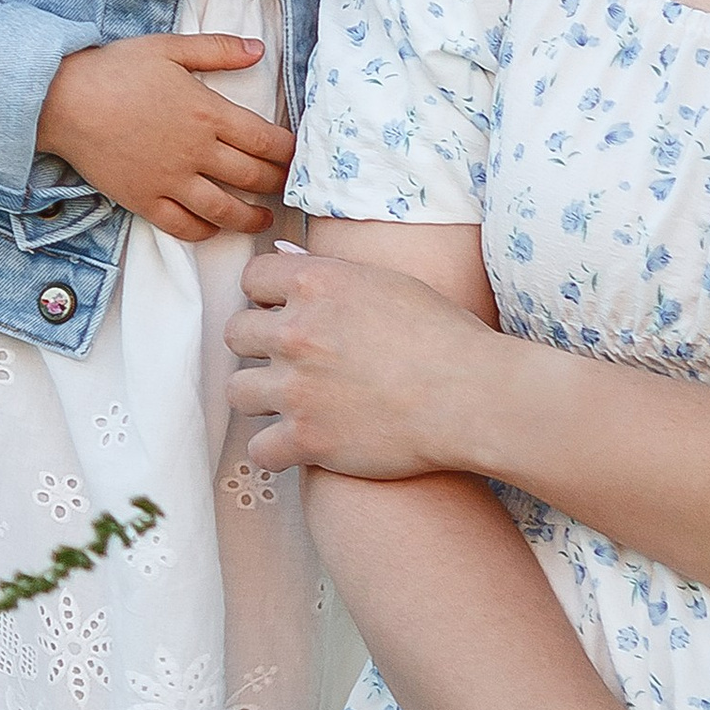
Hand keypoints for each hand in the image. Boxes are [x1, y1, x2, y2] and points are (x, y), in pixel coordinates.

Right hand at [38, 36, 294, 242]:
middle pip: (252, 177)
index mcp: (207, 112)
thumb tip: (259, 49)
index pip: (266, 140)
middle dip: (277, 184)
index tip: (297, 157)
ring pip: (224, 210)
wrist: (62, 100)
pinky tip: (214, 228)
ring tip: (262, 218)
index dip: (288, 153)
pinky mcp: (144, 200)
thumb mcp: (170, 47)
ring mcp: (170, 180)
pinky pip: (183, 226)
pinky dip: (205, 231)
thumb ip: (218, 50)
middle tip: (287, 187)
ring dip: (250, 217)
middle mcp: (195, 151)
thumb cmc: (115, 68)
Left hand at [228, 243, 495, 476]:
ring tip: (293, 401)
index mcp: (317, 284)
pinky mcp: (306, 439)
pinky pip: (259, 449)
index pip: (252, 279)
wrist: (473, 397)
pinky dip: (277, 450)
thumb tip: (284, 259)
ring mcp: (296, 388)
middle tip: (290, 359)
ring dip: (262, 396)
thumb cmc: (446, 337)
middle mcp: (297, 332)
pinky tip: (299, 445)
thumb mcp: (389, 284)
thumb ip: (331, 276)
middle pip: (236, 333)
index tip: (283, 311)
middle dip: (259, 345)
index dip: (266, 296)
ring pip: (237, 391)